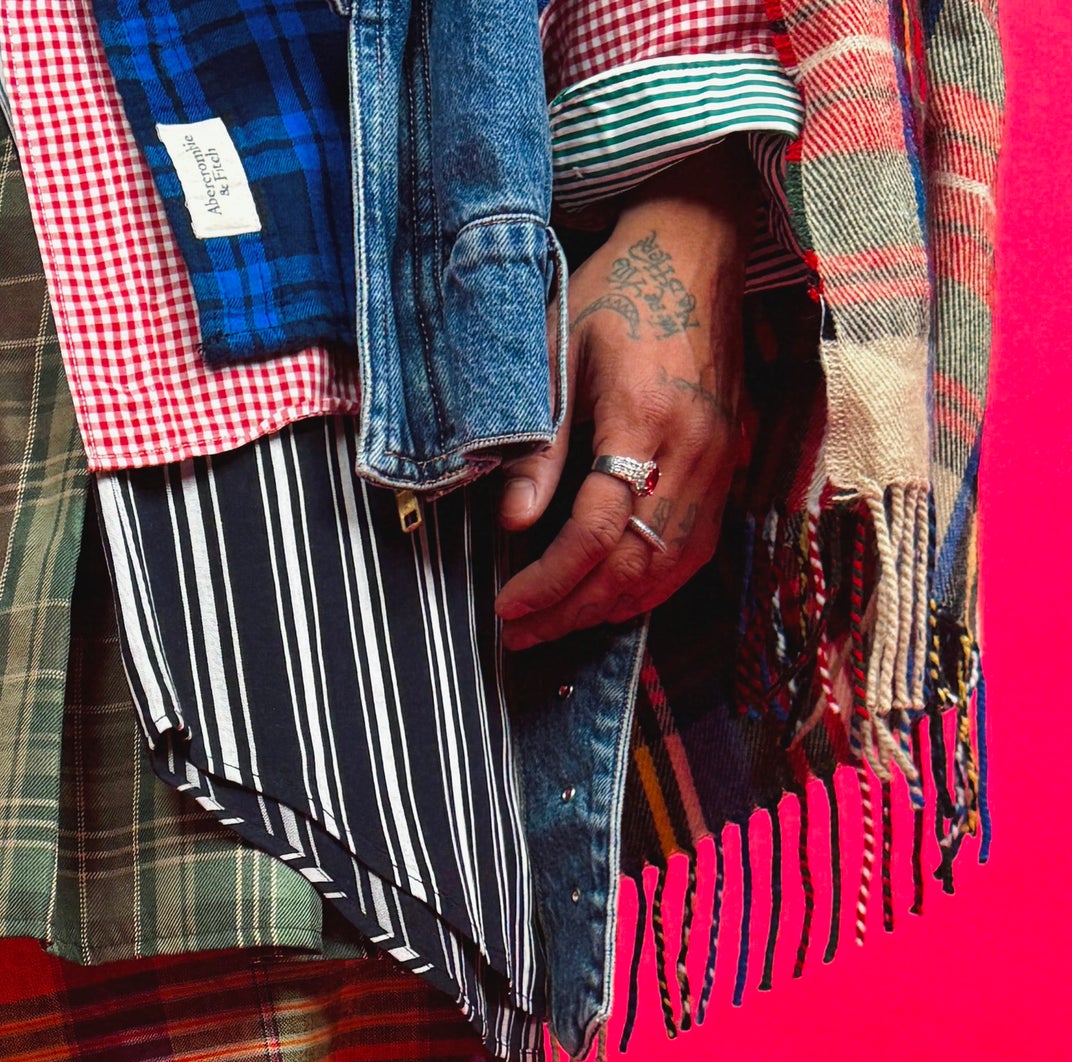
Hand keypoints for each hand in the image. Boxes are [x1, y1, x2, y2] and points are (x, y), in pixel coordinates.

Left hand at [492, 142, 754, 650]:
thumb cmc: (617, 294)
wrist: (694, 250)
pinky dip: (652, 585)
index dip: (550, 579)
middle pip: (639, 564)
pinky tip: (611, 597)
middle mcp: (697, 448)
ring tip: (556, 625)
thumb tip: (515, 522)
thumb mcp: (557, 357)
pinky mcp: (731, 462)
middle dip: (574, 610)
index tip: (506, 606)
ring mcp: (723, 459)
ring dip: (613, 608)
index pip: (598, 529)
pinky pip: (696, 548)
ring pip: (673, 567)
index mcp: (646, 416)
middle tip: (520, 634)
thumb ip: (540, 445)